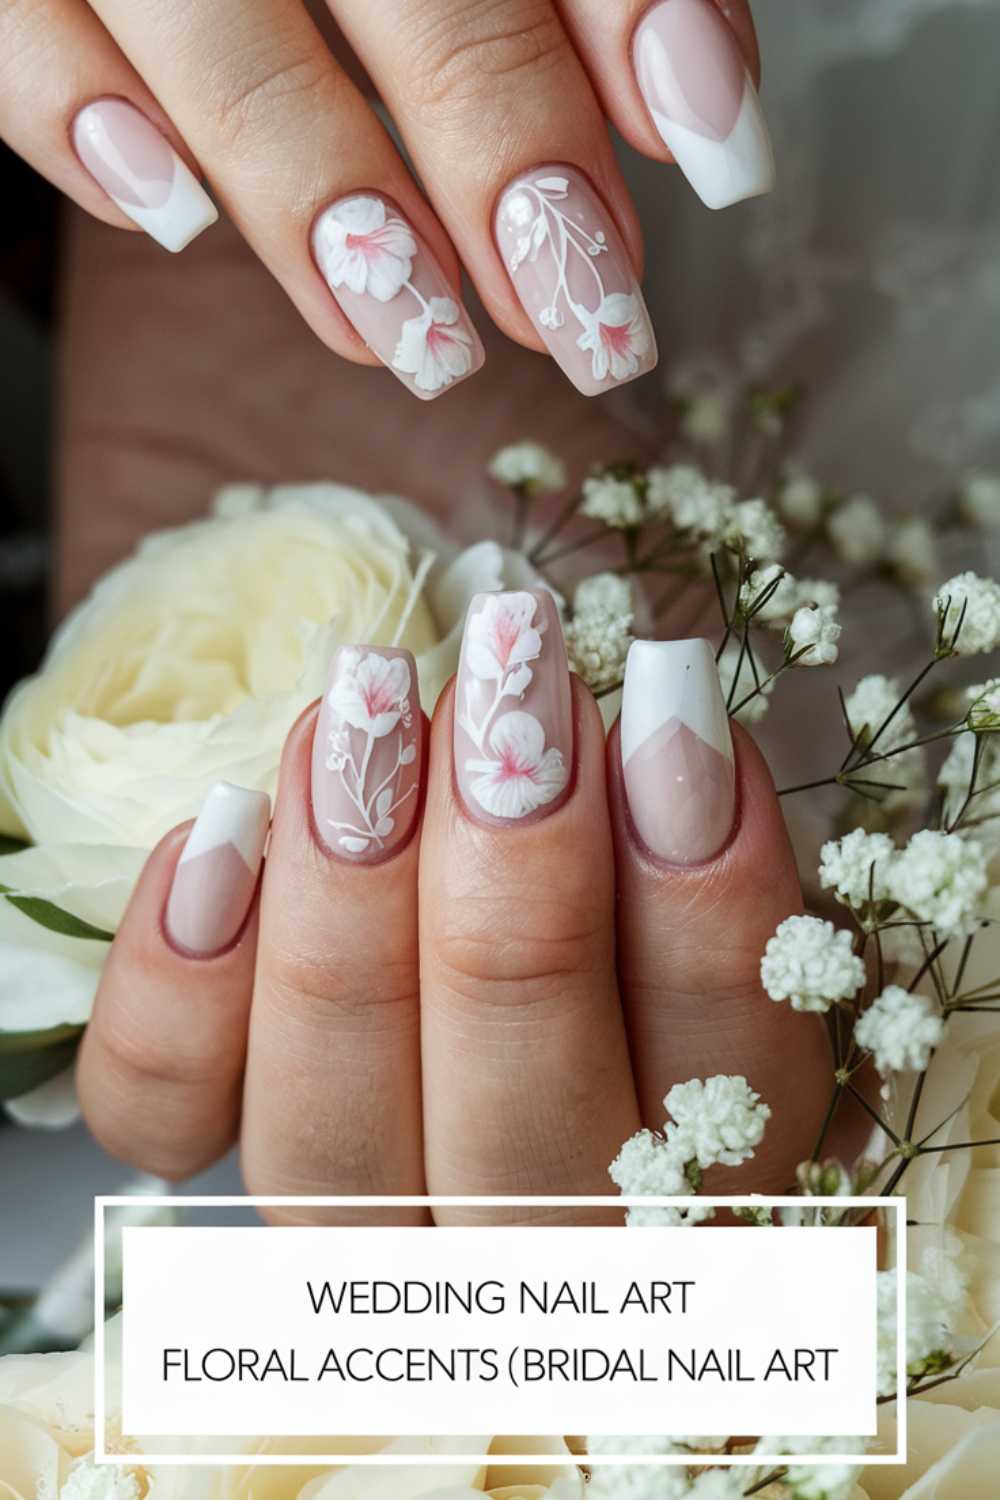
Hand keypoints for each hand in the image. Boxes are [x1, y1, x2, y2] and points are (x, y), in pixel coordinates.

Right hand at [1, 0, 771, 399]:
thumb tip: (681, 108)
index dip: (636, 14)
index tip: (714, 152)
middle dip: (506, 156)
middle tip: (585, 310)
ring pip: (212, 24)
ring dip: (321, 199)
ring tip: (419, 340)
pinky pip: (16, 21)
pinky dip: (80, 122)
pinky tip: (169, 219)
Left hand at [76, 596, 834, 1220]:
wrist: (460, 936)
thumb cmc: (612, 891)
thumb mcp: (691, 864)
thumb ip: (693, 826)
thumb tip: (660, 719)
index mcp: (703, 1192)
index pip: (723, 1088)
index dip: (699, 902)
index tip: (664, 708)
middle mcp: (528, 1249)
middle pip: (521, 1134)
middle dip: (518, 889)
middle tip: (510, 691)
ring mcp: (357, 1233)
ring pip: (324, 1141)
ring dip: (344, 908)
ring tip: (363, 713)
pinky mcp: (214, 1175)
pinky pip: (167, 1121)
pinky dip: (178, 983)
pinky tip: (219, 829)